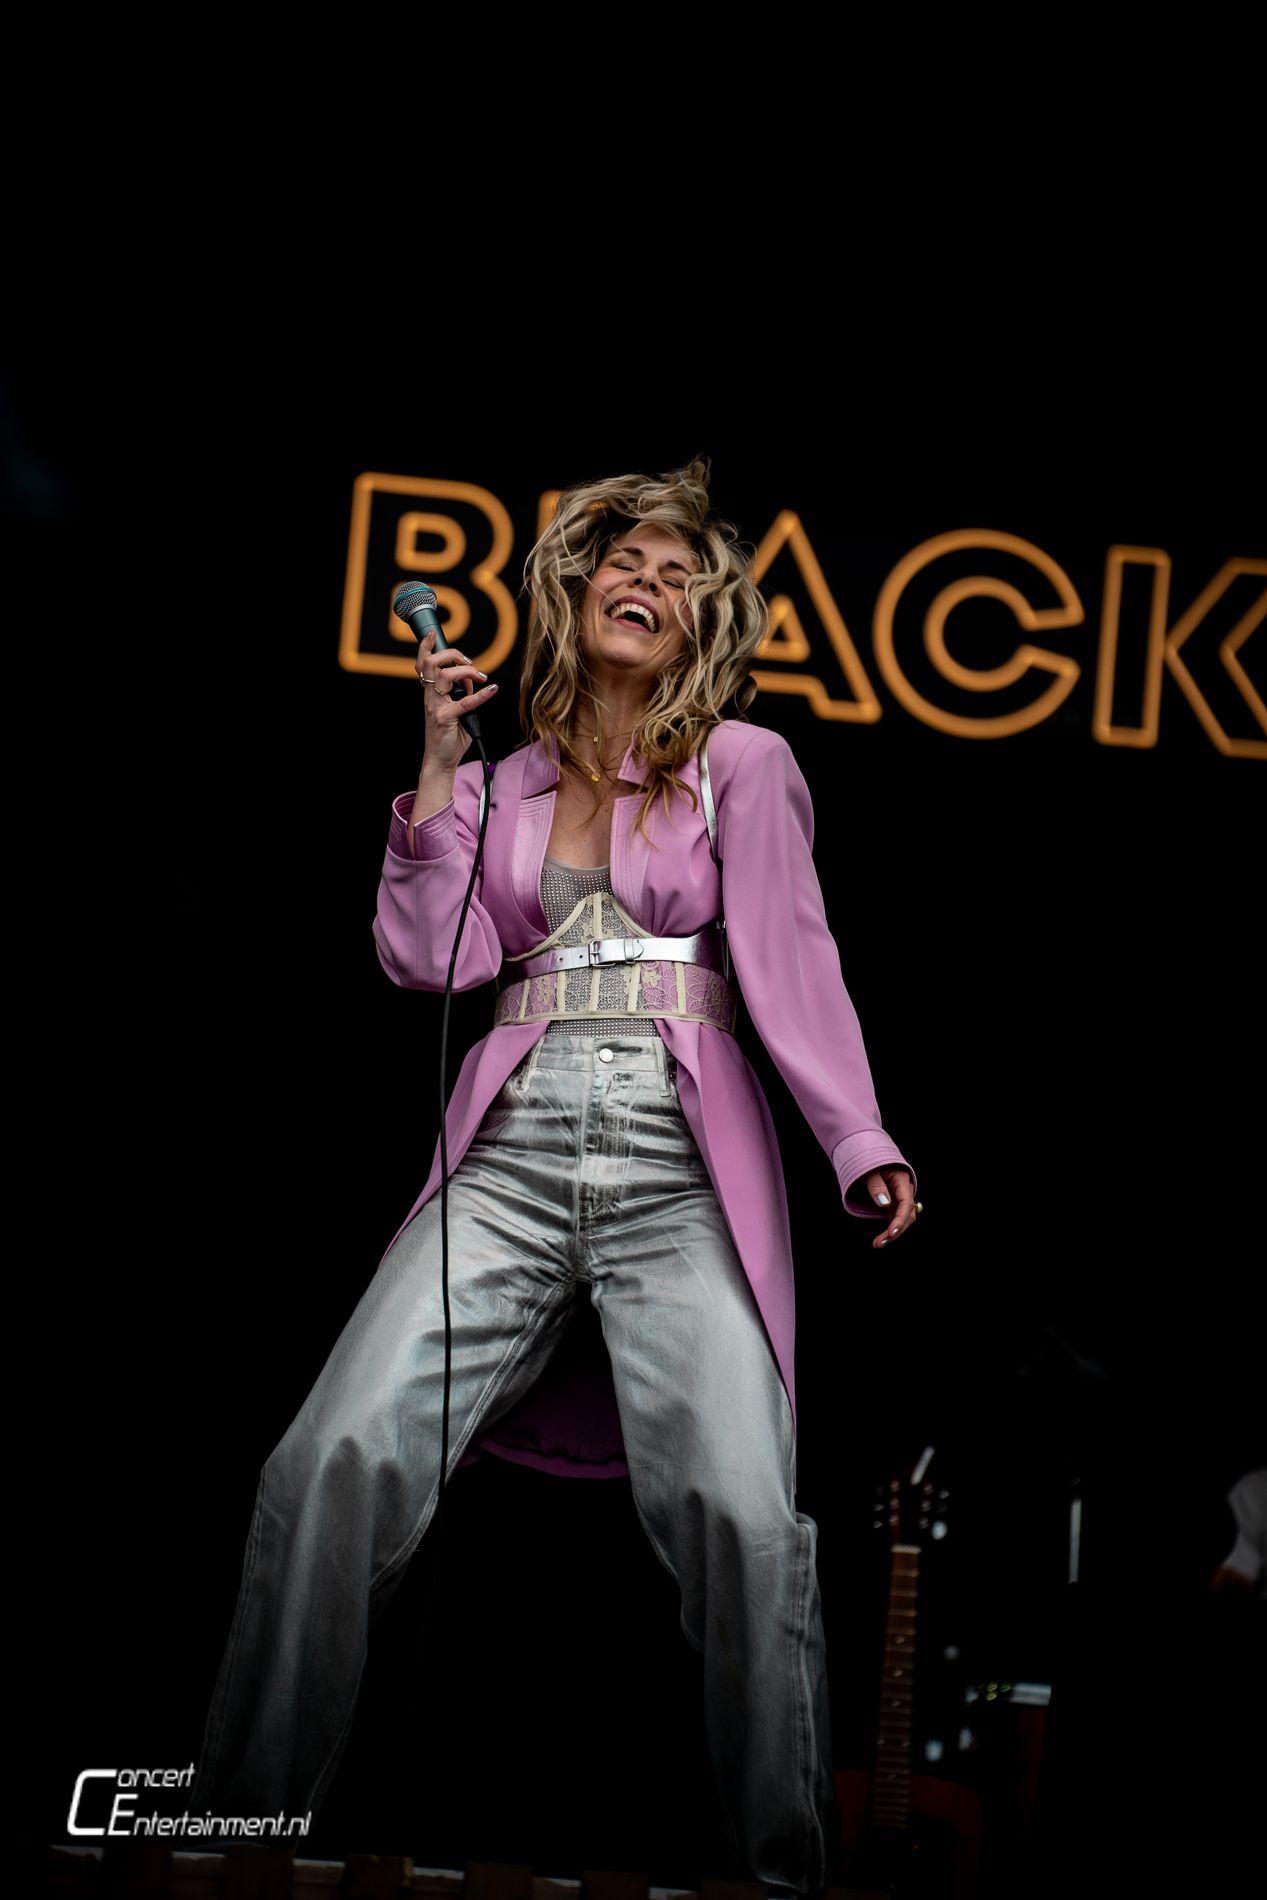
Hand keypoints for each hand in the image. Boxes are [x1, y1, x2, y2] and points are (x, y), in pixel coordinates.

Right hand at [415, 629, 499, 770]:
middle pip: (432, 663)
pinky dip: (481, 695)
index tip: (433, 634)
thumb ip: (461, 693)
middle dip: (452, 655)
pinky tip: (492, 690)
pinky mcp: (446, 719)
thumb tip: (473, 679)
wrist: (440, 761)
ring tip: (480, 677)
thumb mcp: (454, 710)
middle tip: (470, 663)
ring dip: (465, 671)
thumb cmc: (448, 736)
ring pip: (444, 676)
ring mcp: (436, 707)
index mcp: (430, 693)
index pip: (422, 664)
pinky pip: (465, 702)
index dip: (426, 647)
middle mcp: (430, 697)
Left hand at [865, 1166, 916, 1247]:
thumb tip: (885, 1204)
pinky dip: (889, 1228)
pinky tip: (881, 1238)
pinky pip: (895, 1217)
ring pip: (902, 1219)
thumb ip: (876, 1186)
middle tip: (879, 1243)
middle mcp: (904, 1190)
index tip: (890, 1233)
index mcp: (902, 1179)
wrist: (867, 1153)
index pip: (906, 1204)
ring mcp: (900, 1197)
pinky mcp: (893, 1202)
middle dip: (895, 1231)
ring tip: (878, 1243)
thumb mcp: (868, 1171)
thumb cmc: (867, 1159)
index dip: (899, 1221)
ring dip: (892, 1232)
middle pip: (907, 1215)